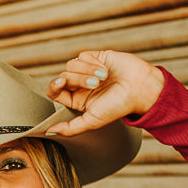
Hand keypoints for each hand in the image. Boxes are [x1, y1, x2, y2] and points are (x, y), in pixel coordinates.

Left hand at [46, 50, 163, 136]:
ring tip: (103, 78)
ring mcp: (87, 71)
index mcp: (77, 101)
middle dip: (79, 79)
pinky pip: (82, 56)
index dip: (54, 86)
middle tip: (96, 84)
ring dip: (87, 71)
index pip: (55, 91)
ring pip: (71, 64)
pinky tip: (105, 69)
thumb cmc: (118, 107)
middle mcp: (80, 86)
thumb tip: (48, 132)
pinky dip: (93, 62)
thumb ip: (70, 129)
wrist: (139, 88)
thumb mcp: (92, 121)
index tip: (61, 82)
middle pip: (64, 76)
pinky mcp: (95, 57)